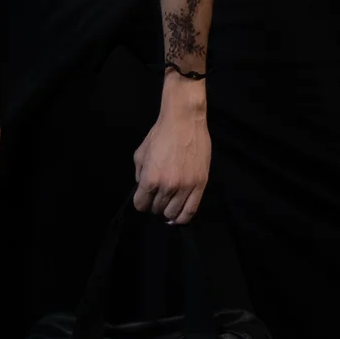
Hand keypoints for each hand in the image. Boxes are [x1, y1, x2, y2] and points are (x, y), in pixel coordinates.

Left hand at [132, 105, 210, 224]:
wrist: (184, 121)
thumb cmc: (160, 134)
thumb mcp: (140, 153)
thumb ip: (139, 173)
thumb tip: (142, 187)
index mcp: (150, 178)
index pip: (141, 205)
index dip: (141, 202)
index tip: (144, 197)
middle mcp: (167, 186)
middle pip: (156, 209)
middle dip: (154, 204)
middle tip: (157, 195)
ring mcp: (185, 187)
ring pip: (173, 213)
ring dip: (168, 210)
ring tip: (168, 202)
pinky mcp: (200, 185)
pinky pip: (191, 210)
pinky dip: (183, 217)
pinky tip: (179, 216)